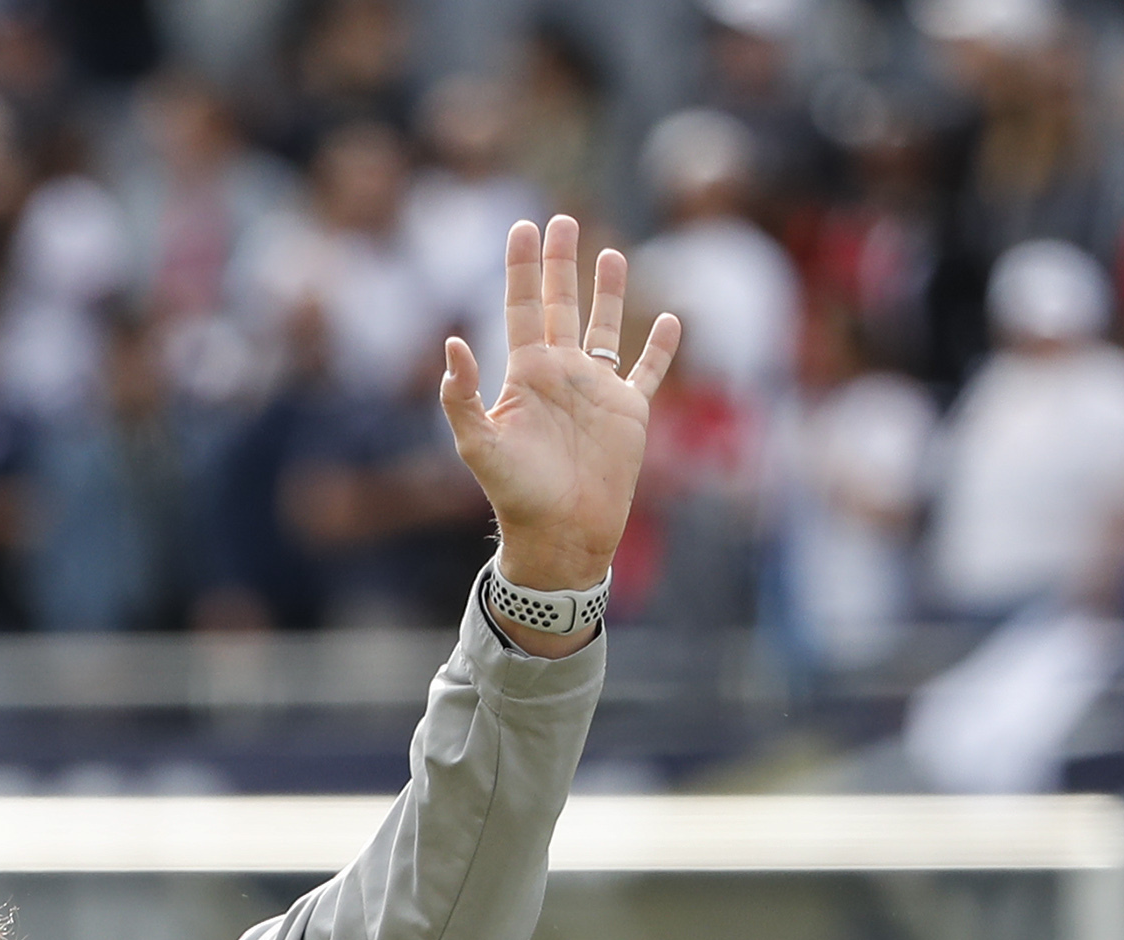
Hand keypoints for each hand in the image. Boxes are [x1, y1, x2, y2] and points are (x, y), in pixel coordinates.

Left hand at [439, 214, 682, 597]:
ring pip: (605, 328)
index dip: (521, 267)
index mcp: (525, 374)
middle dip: (559, 263)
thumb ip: (461, 396)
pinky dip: (661, 348)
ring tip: (611, 252)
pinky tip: (671, 320)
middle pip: (559, 304)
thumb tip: (452, 343)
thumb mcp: (479, 445)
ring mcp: (596, 391)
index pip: (520, 307)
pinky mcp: (629, 412)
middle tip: (561, 220)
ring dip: (608, 292)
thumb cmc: (517, 495)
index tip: (523, 226)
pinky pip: (648, 371)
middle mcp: (560, 374)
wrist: (562, 534)